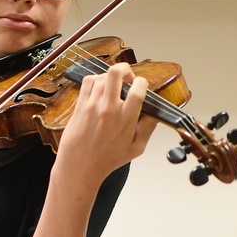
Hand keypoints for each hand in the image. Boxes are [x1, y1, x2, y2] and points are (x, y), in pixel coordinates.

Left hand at [55, 62, 156, 187]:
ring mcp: (92, 105)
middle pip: (116, 73)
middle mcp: (109, 108)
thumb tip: (156, 112)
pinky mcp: (80, 105)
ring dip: (110, 78)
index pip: (138, 88)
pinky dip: (95, 80)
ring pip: (102, 76)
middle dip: (125, 69)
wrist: (80, 166)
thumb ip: (148, 127)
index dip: (142, 82)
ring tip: (113, 87)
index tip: (141, 87)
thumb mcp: (137, 148)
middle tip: (127, 78)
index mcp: (126, 118)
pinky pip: (87, 82)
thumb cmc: (108, 159)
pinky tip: (99, 89)